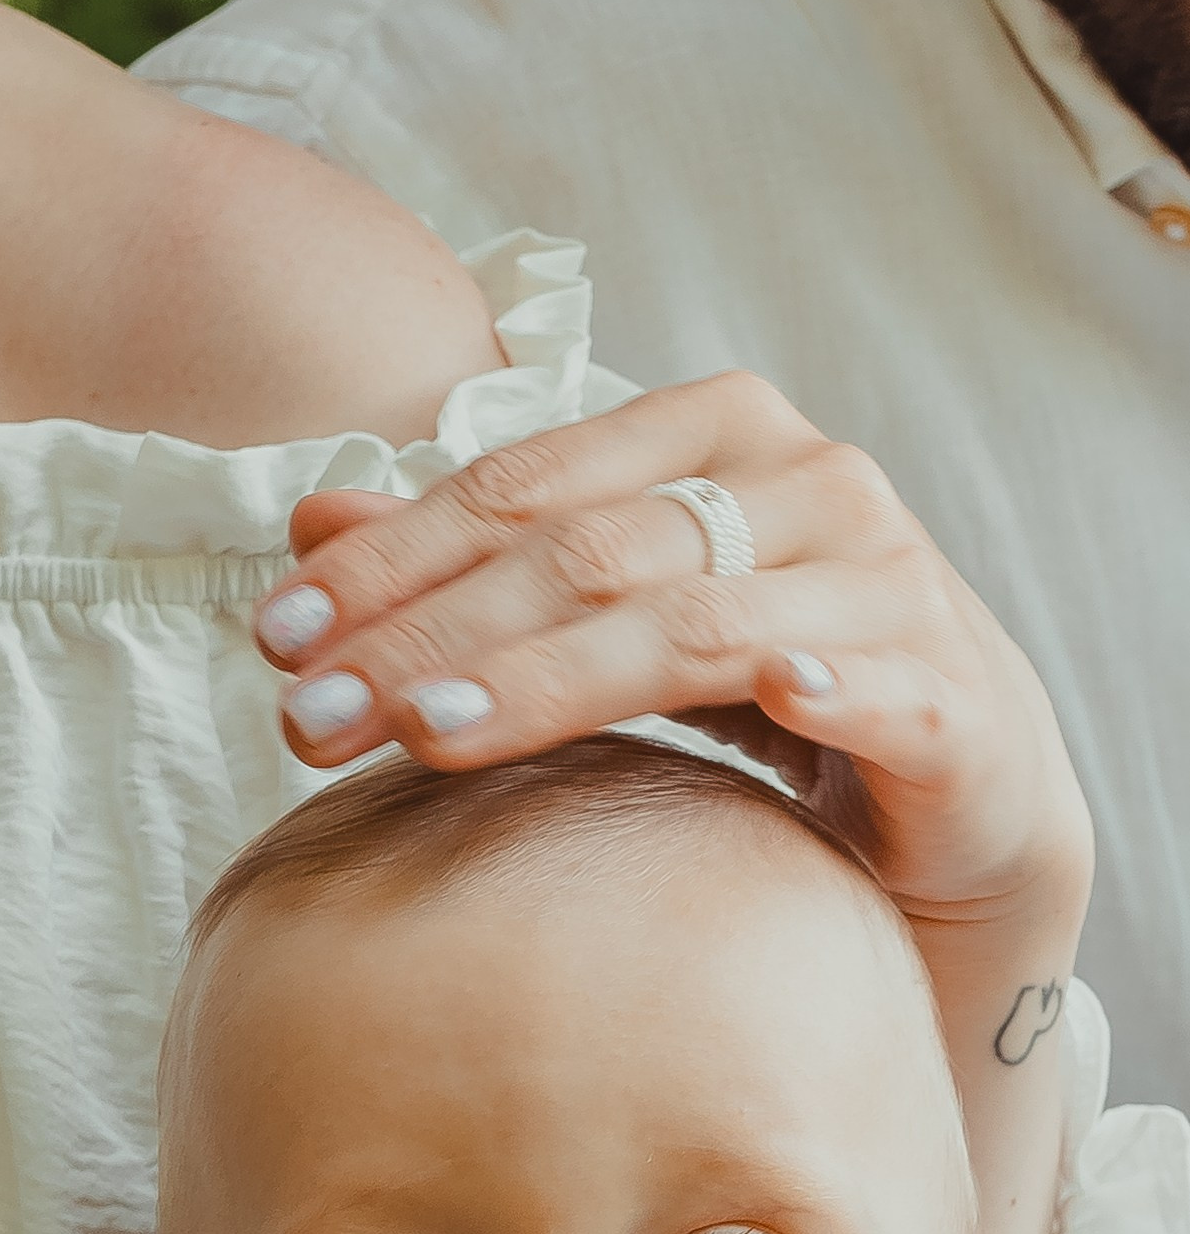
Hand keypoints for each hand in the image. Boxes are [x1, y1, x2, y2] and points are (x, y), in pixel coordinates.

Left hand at [255, 369, 1088, 918]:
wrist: (958, 794)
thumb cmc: (766, 692)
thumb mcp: (609, 621)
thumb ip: (477, 565)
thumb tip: (310, 523)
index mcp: (714, 438)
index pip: (523, 488)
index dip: (394, 559)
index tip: (275, 637)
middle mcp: (806, 485)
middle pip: (586, 553)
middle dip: (432, 635)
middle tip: (309, 715)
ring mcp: (885, 583)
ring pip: (695, 621)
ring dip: (554, 678)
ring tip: (430, 734)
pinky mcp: (951, 695)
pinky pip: (880, 684)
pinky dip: (827, 680)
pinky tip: (778, 690)